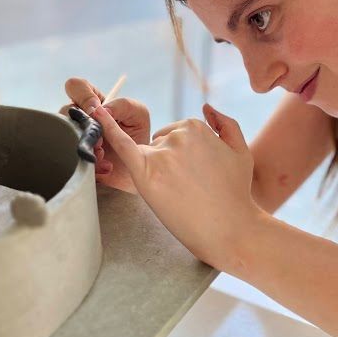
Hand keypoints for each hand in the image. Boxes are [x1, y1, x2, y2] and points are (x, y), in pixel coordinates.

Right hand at [61, 78, 149, 192]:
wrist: (138, 170)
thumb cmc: (137, 138)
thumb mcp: (139, 116)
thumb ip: (124, 105)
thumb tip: (102, 109)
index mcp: (91, 103)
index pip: (75, 86)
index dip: (83, 95)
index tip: (97, 109)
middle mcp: (78, 119)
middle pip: (64, 110)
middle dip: (85, 124)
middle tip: (101, 136)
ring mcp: (72, 138)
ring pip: (65, 134)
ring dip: (86, 144)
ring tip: (104, 154)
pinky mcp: (73, 160)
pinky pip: (70, 159)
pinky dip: (90, 163)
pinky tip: (106, 167)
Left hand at [91, 101, 263, 272]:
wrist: (229, 230)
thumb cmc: (235, 195)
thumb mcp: (241, 152)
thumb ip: (226, 125)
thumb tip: (205, 106)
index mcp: (196, 126)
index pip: (176, 134)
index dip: (182, 157)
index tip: (192, 176)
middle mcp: (177, 135)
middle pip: (160, 143)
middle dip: (168, 162)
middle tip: (187, 188)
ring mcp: (160, 153)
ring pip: (147, 155)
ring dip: (155, 170)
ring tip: (179, 195)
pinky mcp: (145, 173)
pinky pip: (122, 146)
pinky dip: (107, 128)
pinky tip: (96, 114)